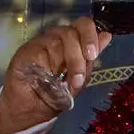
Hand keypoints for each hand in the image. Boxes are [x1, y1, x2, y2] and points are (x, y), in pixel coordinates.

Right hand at [0, 17, 111, 133]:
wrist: (34, 108)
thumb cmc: (57, 93)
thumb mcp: (80, 78)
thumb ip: (90, 58)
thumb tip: (107, 35)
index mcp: (72, 40)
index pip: (83, 24)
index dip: (90, 36)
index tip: (92, 55)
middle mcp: (56, 37)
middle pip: (71, 33)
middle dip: (78, 59)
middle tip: (79, 79)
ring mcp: (41, 42)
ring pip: (57, 42)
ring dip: (65, 66)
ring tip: (64, 84)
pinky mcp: (27, 50)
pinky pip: (42, 52)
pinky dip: (47, 68)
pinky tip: (46, 80)